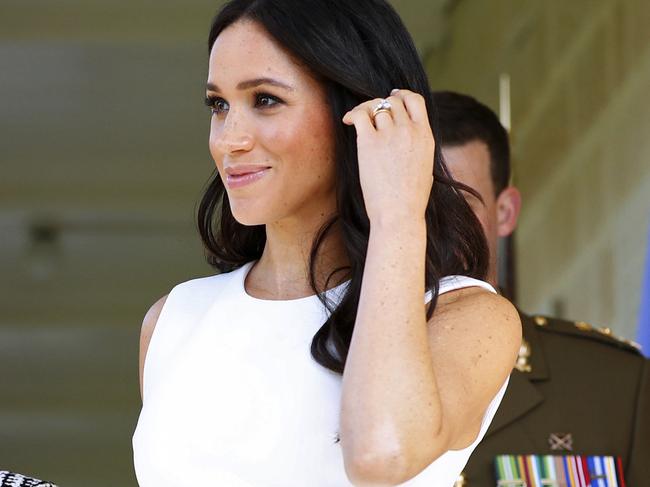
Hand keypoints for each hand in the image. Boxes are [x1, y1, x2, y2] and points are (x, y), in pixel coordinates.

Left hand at [342, 89, 434, 225]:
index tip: (393, 97)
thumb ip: (418, 144)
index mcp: (426, 135)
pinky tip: (347, 121)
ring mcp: (390, 134)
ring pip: (376, 108)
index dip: (402, 95)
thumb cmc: (410, 198)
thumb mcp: (425, 165)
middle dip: (381, 105)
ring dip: (367, 111)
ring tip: (359, 121)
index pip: (415, 100)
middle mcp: (409, 130)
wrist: (399, 213)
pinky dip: (352, 114)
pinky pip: (359, 115)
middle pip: (393, 102)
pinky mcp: (369, 142)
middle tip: (372, 113)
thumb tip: (407, 135)